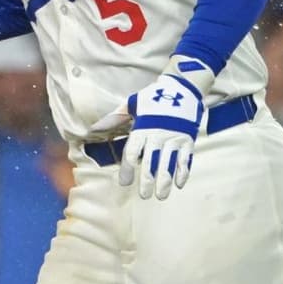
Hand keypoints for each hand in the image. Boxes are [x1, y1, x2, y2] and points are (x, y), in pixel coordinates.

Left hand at [87, 58, 210, 199]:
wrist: (182, 86)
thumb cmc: (154, 97)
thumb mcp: (132, 104)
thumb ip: (115, 118)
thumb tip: (94, 128)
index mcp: (142, 128)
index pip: (132, 152)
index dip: (127, 169)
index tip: (124, 183)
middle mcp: (158, 135)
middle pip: (150, 163)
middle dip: (146, 181)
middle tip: (143, 196)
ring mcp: (174, 138)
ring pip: (168, 164)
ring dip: (164, 182)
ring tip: (160, 196)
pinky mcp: (188, 139)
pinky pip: (186, 159)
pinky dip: (183, 172)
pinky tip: (179, 185)